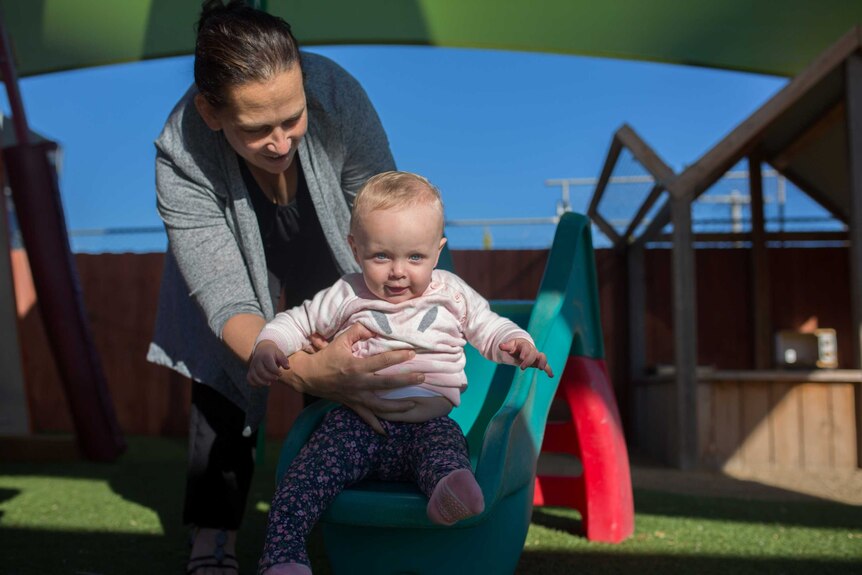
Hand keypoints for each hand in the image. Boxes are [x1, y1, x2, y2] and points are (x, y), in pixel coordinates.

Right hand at [247, 340, 289, 386]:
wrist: (263, 349)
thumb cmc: (273, 353)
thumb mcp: (280, 354)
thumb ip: (284, 360)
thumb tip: (288, 367)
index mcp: (265, 355)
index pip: (269, 365)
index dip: (276, 371)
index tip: (281, 374)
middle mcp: (257, 360)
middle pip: (261, 371)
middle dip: (269, 377)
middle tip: (276, 378)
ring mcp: (252, 366)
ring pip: (254, 376)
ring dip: (261, 382)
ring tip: (269, 383)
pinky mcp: (250, 370)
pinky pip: (249, 378)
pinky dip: (253, 383)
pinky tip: (261, 385)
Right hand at [280, 323, 422, 433]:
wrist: (307, 376)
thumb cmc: (326, 357)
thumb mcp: (340, 341)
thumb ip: (357, 331)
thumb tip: (373, 326)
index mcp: (356, 367)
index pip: (381, 361)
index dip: (397, 357)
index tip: (412, 353)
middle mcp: (358, 383)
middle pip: (386, 384)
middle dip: (406, 381)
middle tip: (422, 377)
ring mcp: (356, 396)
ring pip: (380, 405)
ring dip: (398, 406)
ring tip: (414, 404)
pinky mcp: (352, 404)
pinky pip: (365, 417)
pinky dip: (375, 425)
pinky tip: (386, 432)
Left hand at [499, 338, 553, 376]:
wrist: (521, 347)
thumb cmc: (515, 347)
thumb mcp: (510, 346)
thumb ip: (506, 346)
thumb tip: (500, 346)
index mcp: (524, 345)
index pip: (526, 347)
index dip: (525, 352)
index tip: (521, 357)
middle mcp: (532, 350)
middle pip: (533, 353)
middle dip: (529, 360)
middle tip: (522, 368)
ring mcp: (536, 356)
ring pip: (542, 357)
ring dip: (543, 362)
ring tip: (541, 368)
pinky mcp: (538, 362)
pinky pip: (546, 365)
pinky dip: (549, 370)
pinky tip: (551, 376)